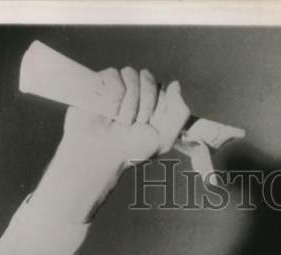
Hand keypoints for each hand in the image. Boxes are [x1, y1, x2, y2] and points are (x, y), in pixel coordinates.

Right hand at [37, 67, 189, 221]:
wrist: (102, 154)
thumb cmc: (131, 150)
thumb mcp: (164, 138)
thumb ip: (179, 112)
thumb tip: (175, 84)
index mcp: (153, 102)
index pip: (161, 86)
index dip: (157, 103)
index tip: (150, 122)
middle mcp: (136, 92)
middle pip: (147, 77)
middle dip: (145, 102)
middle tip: (137, 122)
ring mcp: (119, 86)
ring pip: (130, 74)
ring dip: (129, 101)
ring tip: (122, 120)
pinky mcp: (101, 83)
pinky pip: (113, 74)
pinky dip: (114, 94)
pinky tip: (110, 111)